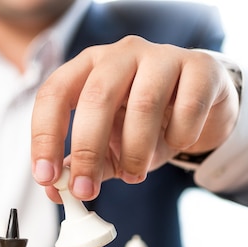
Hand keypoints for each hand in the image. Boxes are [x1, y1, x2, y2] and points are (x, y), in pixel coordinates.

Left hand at [31, 35, 239, 201]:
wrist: (202, 106)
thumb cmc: (148, 123)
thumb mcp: (109, 146)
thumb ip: (81, 166)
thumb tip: (54, 191)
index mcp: (88, 67)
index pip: (54, 94)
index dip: (45, 136)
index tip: (46, 176)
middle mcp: (121, 54)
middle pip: (95, 97)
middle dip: (87, 151)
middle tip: (86, 189)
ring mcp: (162, 56)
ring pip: (143, 103)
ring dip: (135, 151)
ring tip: (135, 174)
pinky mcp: (201, 67)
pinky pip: (188, 107)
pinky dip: (179, 136)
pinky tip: (176, 143)